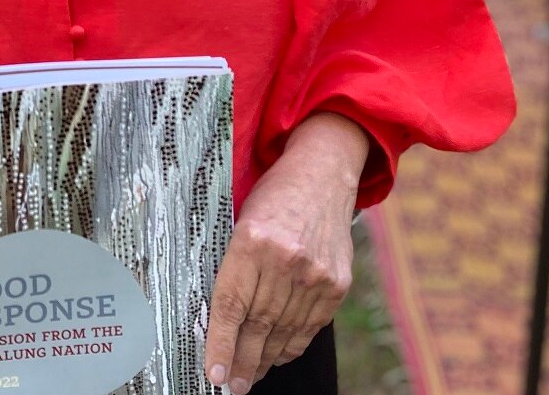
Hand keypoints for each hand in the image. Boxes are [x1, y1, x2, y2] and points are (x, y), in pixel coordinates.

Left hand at [203, 114, 367, 391]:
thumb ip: (234, 264)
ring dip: (265, 359)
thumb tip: (217, 316)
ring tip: (250, 376)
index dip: (220, 343)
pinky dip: (292, 345)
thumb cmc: (273, 196)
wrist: (323, 175)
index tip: (213, 373)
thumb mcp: (241, 219)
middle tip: (230, 385)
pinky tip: (278, 355)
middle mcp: (285, 260)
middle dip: (242, 361)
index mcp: (252, 240)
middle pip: (258, 325)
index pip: (230, 304)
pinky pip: (310, 327)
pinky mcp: (336, 284)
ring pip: (284, 332)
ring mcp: (315, 275)